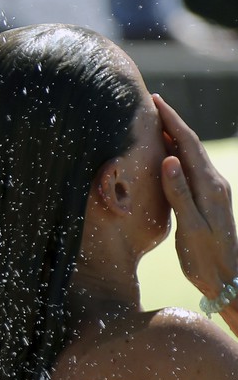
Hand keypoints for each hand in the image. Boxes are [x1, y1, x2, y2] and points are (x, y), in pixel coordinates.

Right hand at [156, 94, 237, 297]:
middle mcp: (212, 183)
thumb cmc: (206, 256)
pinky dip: (176, 153)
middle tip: (152, 103)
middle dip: (172, 121)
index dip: (170, 120)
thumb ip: (179, 192)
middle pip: (190, 144)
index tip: (153, 101)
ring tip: (156, 122)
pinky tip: (166, 154)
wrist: (228, 278)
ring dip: (174, 135)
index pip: (186, 144)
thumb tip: (168, 158)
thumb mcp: (190, 226)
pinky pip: (191, 168)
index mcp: (208, 186)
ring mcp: (212, 190)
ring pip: (191, 154)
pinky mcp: (208, 199)